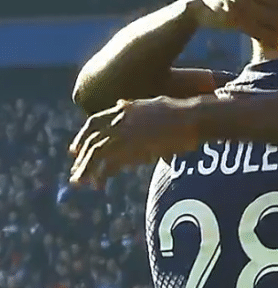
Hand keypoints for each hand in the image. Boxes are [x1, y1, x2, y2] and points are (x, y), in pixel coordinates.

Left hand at [68, 97, 199, 186]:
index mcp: (126, 109)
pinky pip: (111, 163)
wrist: (194, 117)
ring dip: (86, 169)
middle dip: (82, 158)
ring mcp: (128, 134)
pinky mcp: (136, 148)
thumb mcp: (154, 103)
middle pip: (93, 141)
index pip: (94, 123)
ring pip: (97, 153)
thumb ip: (136, 107)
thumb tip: (123, 105)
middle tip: (76, 172)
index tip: (74, 150)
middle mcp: (122, 120)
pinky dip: (102, 175)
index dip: (82, 137)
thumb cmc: (181, 112)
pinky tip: (98, 184)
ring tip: (79, 182)